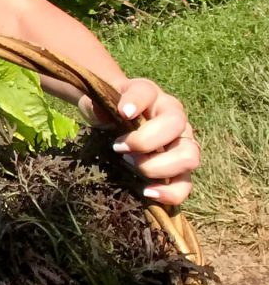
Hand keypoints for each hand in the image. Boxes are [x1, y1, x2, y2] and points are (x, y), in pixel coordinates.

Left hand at [83, 78, 197, 205]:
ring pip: (189, 156)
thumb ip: (97, 108)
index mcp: (150, 95)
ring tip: (133, 166)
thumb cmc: (110, 111)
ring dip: (158, 165)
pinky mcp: (180, 169)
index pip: (145, 92)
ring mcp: (182, 143)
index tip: (122, 113)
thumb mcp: (98, 105)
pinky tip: (147, 192)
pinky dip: (170, 192)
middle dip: (146, 140)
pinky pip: (185, 184)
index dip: (136, 101)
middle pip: (176, 124)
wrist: (120, 124)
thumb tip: (101, 114)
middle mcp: (174, 117)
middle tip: (119, 148)